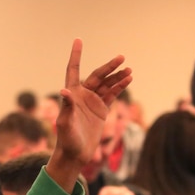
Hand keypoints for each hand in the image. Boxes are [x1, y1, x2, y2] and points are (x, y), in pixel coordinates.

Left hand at [55, 38, 131, 166]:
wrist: (75, 154)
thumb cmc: (66, 139)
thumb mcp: (65, 123)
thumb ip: (67, 107)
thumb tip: (65, 91)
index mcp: (71, 94)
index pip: (73, 70)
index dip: (76, 56)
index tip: (78, 40)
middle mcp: (82, 95)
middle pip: (97, 75)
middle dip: (109, 67)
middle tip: (121, 58)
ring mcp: (92, 102)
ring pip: (107, 84)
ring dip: (117, 77)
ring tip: (129, 70)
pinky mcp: (101, 110)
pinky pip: (112, 95)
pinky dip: (120, 87)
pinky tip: (128, 80)